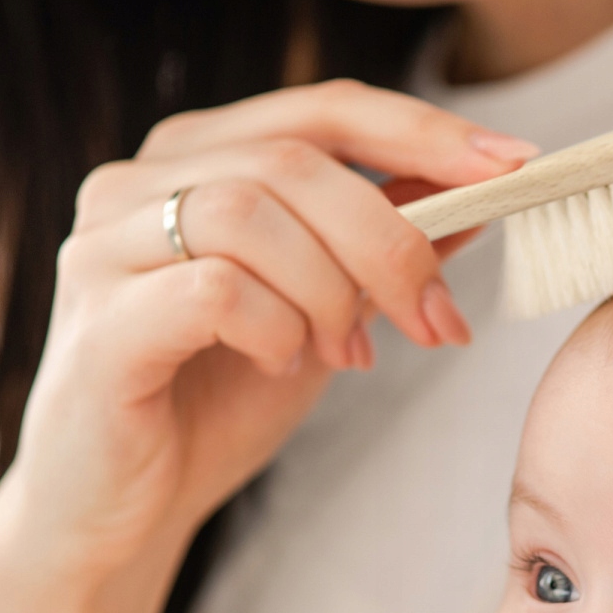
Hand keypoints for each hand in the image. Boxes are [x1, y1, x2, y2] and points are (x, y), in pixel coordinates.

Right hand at [4, 79, 536, 574]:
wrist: (135, 502)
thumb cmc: (221, 402)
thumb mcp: (324, 317)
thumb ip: (377, 256)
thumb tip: (468, 211)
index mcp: (202, 162)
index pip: (325, 111)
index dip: (424, 133)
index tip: (510, 168)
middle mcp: (144, 182)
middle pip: (298, 160)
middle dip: (393, 243)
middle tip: (437, 321)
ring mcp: (109, 243)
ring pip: (252, 213)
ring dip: (330, 293)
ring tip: (343, 355)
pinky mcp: (102, 317)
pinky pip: (216, 288)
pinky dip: (275, 328)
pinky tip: (282, 365)